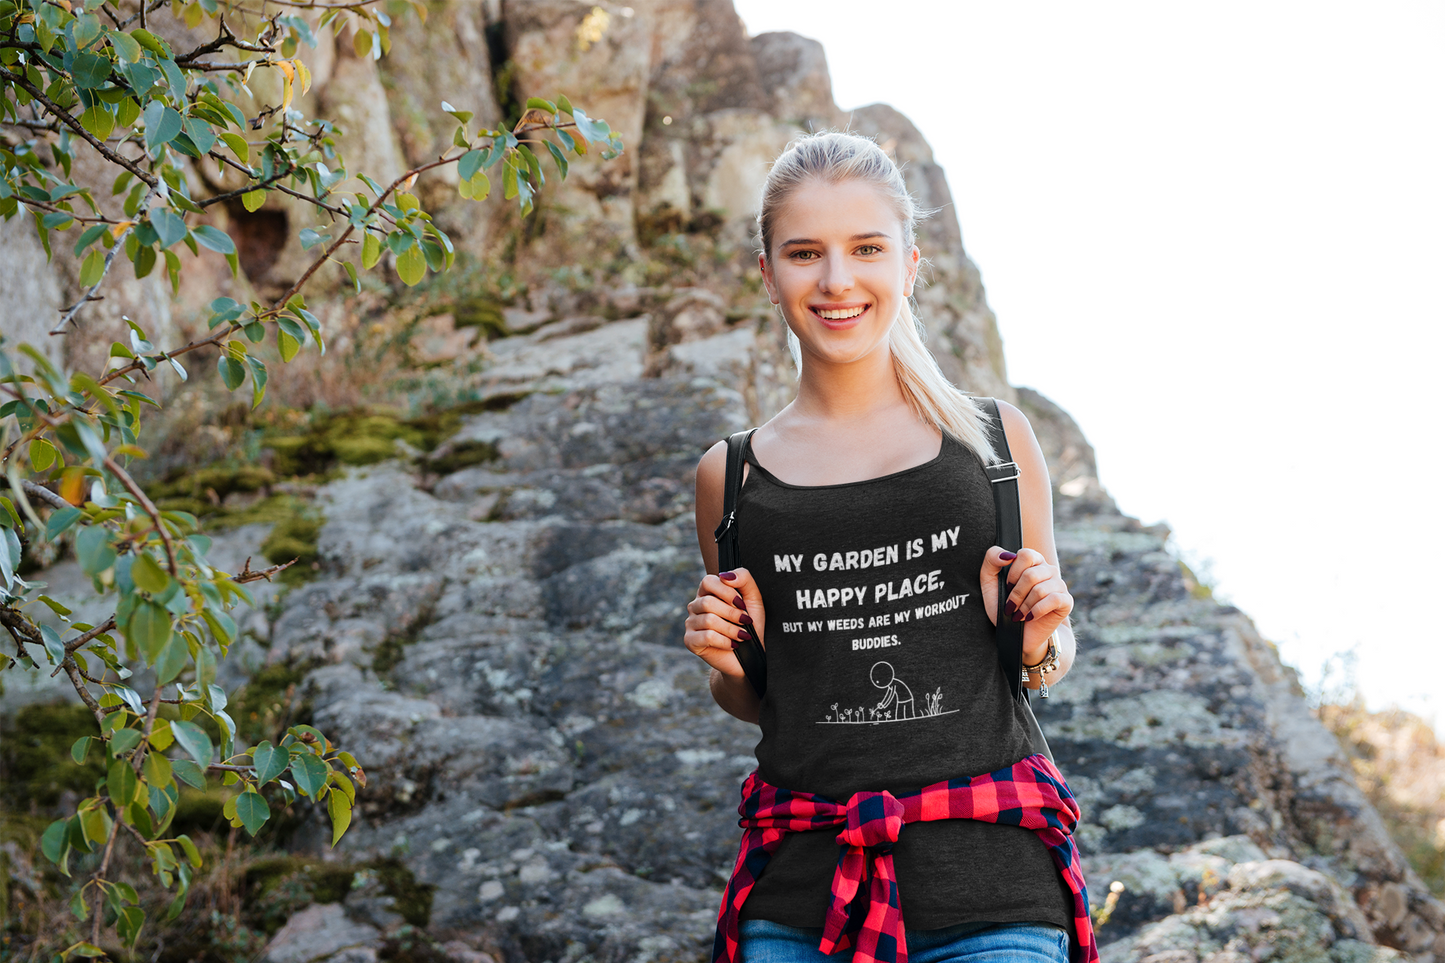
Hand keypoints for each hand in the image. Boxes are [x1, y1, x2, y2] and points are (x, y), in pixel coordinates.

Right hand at [684, 567, 766, 677]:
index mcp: (707, 592)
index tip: (743, 604)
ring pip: (708, 620)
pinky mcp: (690, 641)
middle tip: (745, 622)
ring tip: (742, 636)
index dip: (727, 592)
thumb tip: (726, 575)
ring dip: (731, 629)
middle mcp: (695, 606)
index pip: (708, 581)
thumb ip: (744, 578)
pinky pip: (707, 636)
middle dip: (732, 613)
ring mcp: (690, 623)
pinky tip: (733, 645)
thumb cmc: (751, 625)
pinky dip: (725, 641)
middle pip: (707, 602)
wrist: (750, 655)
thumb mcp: (754, 598)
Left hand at [980, 546, 1072, 661]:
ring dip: (1024, 606)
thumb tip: (1008, 555)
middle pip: (1031, 574)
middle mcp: (1048, 570)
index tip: (1007, 587)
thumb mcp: (989, 582)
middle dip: (1016, 594)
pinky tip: (1030, 617)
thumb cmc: (1003, 607)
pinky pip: (1053, 600)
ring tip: (1019, 614)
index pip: (1026, 555)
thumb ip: (991, 560)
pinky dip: (1036, 611)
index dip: (1012, 573)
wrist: (1016, 635)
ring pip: (1040, 589)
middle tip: (1010, 606)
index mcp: (1033, 561)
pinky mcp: (1066, 601)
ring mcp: (1059, 585)